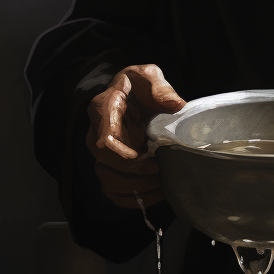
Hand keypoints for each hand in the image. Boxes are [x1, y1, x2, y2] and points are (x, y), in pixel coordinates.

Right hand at [86, 64, 184, 208]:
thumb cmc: (138, 85)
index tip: (139, 157)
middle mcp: (97, 132)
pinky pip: (111, 189)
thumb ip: (159, 87)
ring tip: (159, 185)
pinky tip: (152, 195)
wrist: (131, 93)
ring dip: (134, 187)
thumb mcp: (148, 76)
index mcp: (104, 108)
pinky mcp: (108, 164)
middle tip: (159, 169)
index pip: (104, 134)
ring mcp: (101, 152)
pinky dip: (130, 197)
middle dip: (134, 170)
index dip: (119, 150)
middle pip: (105, 162)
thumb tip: (177, 104)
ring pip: (107, 178)